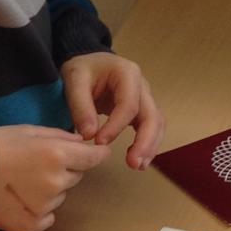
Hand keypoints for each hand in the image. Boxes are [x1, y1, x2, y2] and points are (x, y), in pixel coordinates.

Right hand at [0, 124, 107, 230]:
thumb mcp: (29, 130)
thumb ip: (60, 136)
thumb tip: (81, 142)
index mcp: (57, 155)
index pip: (93, 158)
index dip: (95, 155)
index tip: (96, 154)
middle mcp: (55, 182)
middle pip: (76, 177)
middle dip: (64, 170)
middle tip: (37, 165)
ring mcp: (44, 206)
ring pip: (60, 197)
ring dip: (49, 190)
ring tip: (21, 182)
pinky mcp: (31, 224)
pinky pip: (48, 217)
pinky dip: (39, 210)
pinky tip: (19, 200)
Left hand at [60, 52, 164, 168]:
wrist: (88, 64)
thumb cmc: (82, 69)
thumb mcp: (74, 81)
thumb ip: (80, 106)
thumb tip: (89, 135)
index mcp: (127, 73)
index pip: (129, 104)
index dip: (116, 126)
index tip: (99, 142)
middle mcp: (142, 86)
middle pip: (152, 116)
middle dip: (145, 142)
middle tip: (133, 163)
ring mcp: (145, 98)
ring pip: (156, 124)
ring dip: (150, 146)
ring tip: (137, 166)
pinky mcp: (141, 110)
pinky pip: (151, 127)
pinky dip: (147, 144)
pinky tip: (137, 160)